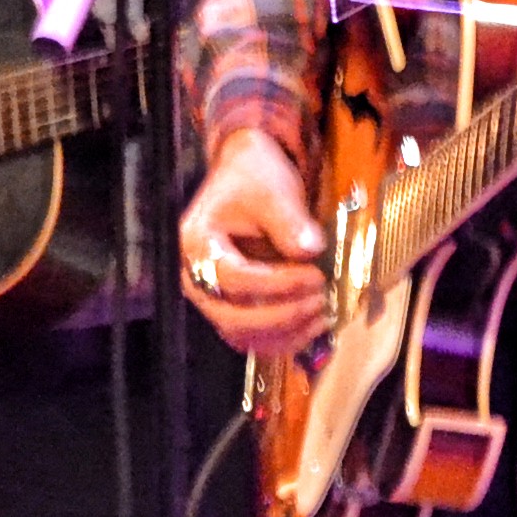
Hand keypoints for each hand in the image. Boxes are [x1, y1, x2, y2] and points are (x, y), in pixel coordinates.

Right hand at [179, 128, 332, 357]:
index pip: (234, 280)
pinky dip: (281, 339)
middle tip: (320, 299)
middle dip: (282, 316)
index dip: (278, 285)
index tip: (315, 276)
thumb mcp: (273, 190)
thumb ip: (289, 220)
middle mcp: (194, 278)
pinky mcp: (229, 308)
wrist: (247, 177)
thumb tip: (311, 250)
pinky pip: (251, 338)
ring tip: (322, 316)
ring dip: (284, 334)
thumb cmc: (254, 179)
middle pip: (232, 318)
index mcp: (195, 245)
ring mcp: (210, 297)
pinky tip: (313, 326)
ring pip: (241, 336)